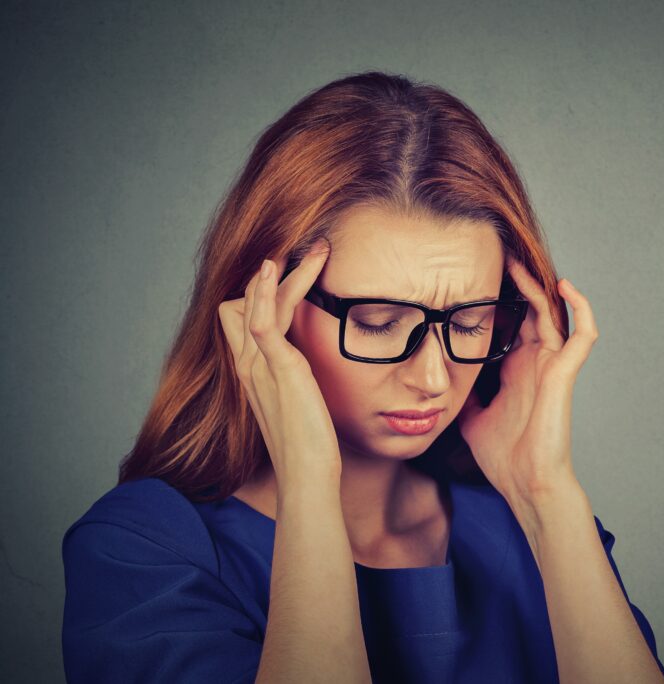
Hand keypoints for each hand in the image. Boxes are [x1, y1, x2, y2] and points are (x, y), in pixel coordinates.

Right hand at [217, 239, 341, 490]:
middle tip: (307, 248)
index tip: (289, 269)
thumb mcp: (299, 403)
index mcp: (252, 371)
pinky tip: (274, 267)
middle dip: (273, 274)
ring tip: (313, 247)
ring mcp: (259, 365)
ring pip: (257, 303)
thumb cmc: (309, 444)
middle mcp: (248, 364)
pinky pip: (261, 320)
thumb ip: (296, 379)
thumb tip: (308, 364)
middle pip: (246, 303)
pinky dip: (265, 290)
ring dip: (282, 271)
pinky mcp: (277, 368)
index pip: (243, 317)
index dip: (261, 291)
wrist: (307, 475)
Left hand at [456, 258, 597, 507]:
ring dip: (538, 286)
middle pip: (530, 311)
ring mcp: (551, 366)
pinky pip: (582, 335)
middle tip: (495, 256)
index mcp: (516, 370)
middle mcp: (535, 362)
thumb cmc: (506, 458)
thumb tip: (442, 382)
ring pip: (552, 314)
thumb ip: (466, 395)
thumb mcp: (472, 418)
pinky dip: (580, 308)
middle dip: (515, 284)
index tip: (476, 278)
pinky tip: (564, 286)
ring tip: (517, 262)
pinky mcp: (564, 373)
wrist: (526, 483)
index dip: (499, 299)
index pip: (510, 323)